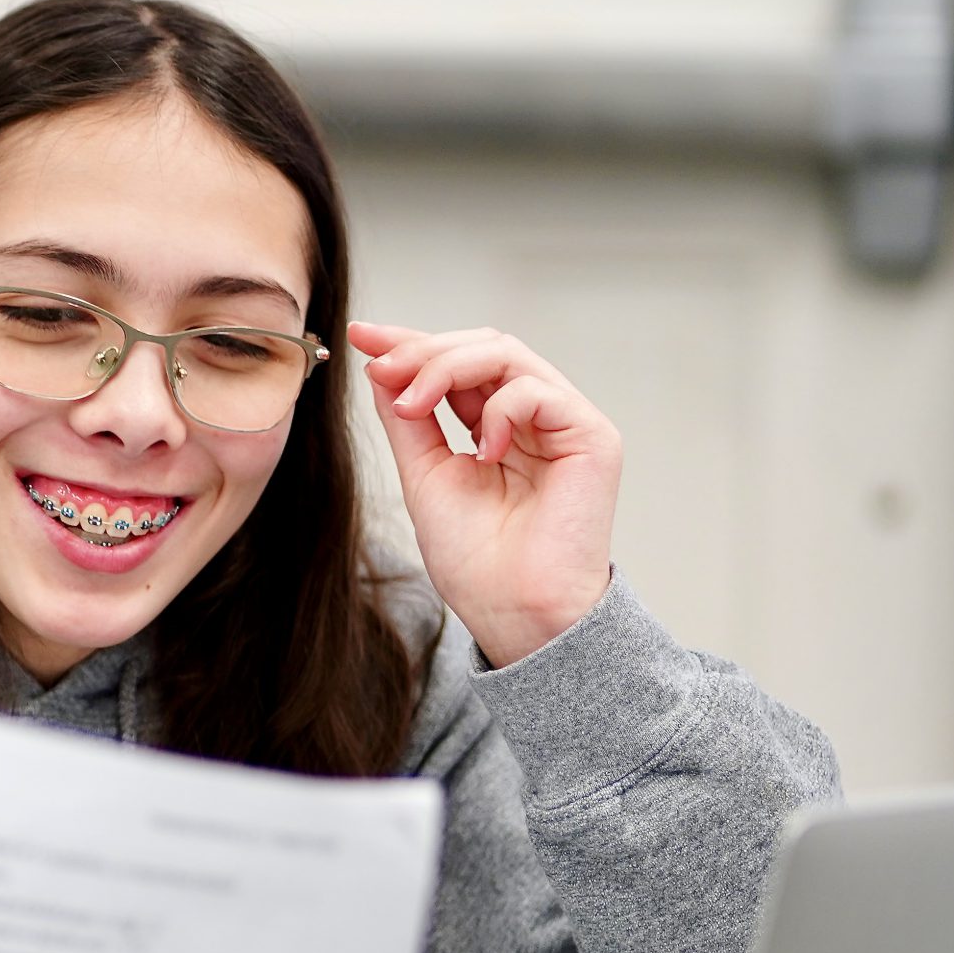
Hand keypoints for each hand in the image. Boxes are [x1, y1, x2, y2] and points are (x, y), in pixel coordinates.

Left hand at [349, 321, 622, 667]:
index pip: (459, 366)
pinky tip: (481, 451)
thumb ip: (408, 420)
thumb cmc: (477, 563)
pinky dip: (497, 410)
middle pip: (483, 347)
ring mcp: (564, 424)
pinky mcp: (592, 436)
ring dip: (447, 368)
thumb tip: (382, 367)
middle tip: (382, 367)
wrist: (514, 613)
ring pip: (506, 354)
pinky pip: (536, 391)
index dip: (412, 344)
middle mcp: (534, 420)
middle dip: (425, 350)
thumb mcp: (425, 476)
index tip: (361, 338)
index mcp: (497, 429)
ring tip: (414, 402)